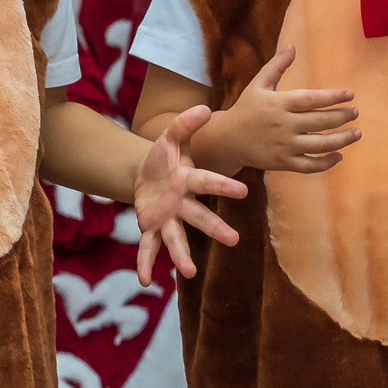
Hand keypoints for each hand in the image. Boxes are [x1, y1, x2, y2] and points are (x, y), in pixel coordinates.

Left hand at [135, 104, 247, 285]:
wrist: (146, 174)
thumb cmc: (165, 158)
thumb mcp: (170, 137)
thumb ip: (185, 124)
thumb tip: (204, 107)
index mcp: (189, 180)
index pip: (208, 182)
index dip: (223, 186)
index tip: (242, 191)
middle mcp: (182, 204)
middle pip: (199, 216)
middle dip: (215, 227)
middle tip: (234, 240)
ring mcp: (167, 218)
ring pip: (177, 237)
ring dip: (182, 255)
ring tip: (189, 273)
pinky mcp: (149, 227)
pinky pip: (148, 247)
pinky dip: (145, 263)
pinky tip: (145, 280)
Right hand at [202, 47, 358, 173]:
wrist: (227, 139)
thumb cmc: (246, 109)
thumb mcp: (258, 85)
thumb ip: (276, 66)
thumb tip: (292, 46)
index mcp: (278, 104)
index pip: (312, 99)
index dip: (333, 97)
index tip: (350, 94)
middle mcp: (283, 125)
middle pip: (321, 121)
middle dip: (343, 116)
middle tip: (355, 112)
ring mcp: (284, 145)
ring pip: (321, 144)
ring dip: (343, 139)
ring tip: (357, 133)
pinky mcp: (283, 162)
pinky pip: (311, 165)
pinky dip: (328, 162)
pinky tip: (339, 155)